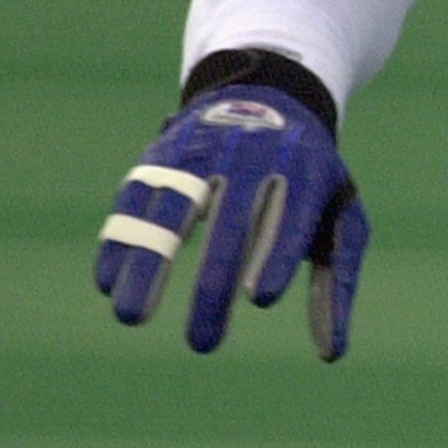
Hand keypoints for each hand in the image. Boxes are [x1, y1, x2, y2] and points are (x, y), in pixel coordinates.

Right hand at [95, 82, 366, 358]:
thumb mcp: (338, 215)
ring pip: (170, 209)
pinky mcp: (162, 153)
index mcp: (302, 170)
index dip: (273, 255)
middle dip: (212, 285)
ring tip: (131, 318)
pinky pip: (135, 197)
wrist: (269, 93)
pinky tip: (109, 283)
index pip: (289, 216)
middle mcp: (250, 157)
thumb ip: (338, 281)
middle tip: (203, 345)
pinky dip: (120, 239)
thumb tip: (330, 353)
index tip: (258, 299)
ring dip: (147, 264)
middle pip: (229, 222)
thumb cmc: (309, 177)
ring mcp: (201, 151)